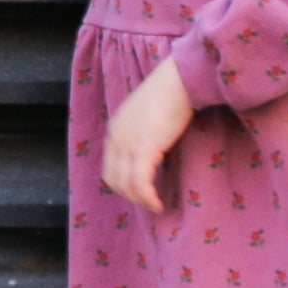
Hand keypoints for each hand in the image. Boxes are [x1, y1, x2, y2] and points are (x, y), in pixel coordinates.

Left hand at [102, 58, 196, 213]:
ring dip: (139, 199)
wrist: (178, 81)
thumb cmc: (169, 94)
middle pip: (113, 178)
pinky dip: (147, 197)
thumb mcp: (147, 116)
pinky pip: (140, 182)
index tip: (140, 191)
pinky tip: (157, 203)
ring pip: (125, 184)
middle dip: (129, 195)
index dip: (123, 183)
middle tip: (147, 201)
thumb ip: (142, 133)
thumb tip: (152, 151)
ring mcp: (126, 144)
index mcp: (114, 129)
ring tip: (154, 205)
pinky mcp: (143, 149)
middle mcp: (115, 138)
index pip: (110, 166)